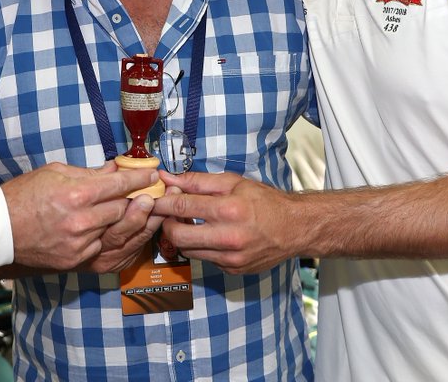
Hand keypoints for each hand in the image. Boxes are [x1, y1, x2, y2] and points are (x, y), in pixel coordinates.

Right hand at [2, 162, 159, 270]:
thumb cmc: (23, 196)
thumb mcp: (55, 172)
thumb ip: (89, 172)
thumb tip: (115, 168)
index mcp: (76, 194)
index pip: (119, 184)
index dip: (140, 178)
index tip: (152, 174)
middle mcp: (81, 221)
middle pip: (124, 209)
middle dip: (139, 199)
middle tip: (151, 192)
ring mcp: (80, 245)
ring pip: (120, 232)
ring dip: (135, 221)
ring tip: (146, 211)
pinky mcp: (76, 262)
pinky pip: (107, 251)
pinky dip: (117, 240)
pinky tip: (127, 232)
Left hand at [151, 171, 295, 274]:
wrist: (294, 228)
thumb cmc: (264, 201)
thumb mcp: (233, 182)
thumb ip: (197, 181)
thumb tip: (168, 178)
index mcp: (228, 209)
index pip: (182, 206)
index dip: (162, 202)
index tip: (153, 198)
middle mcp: (228, 237)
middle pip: (177, 235)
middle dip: (165, 223)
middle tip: (167, 213)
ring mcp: (230, 258)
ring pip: (188, 250)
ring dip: (181, 236)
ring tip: (187, 222)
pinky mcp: (232, 269)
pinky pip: (204, 259)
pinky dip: (200, 247)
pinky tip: (208, 235)